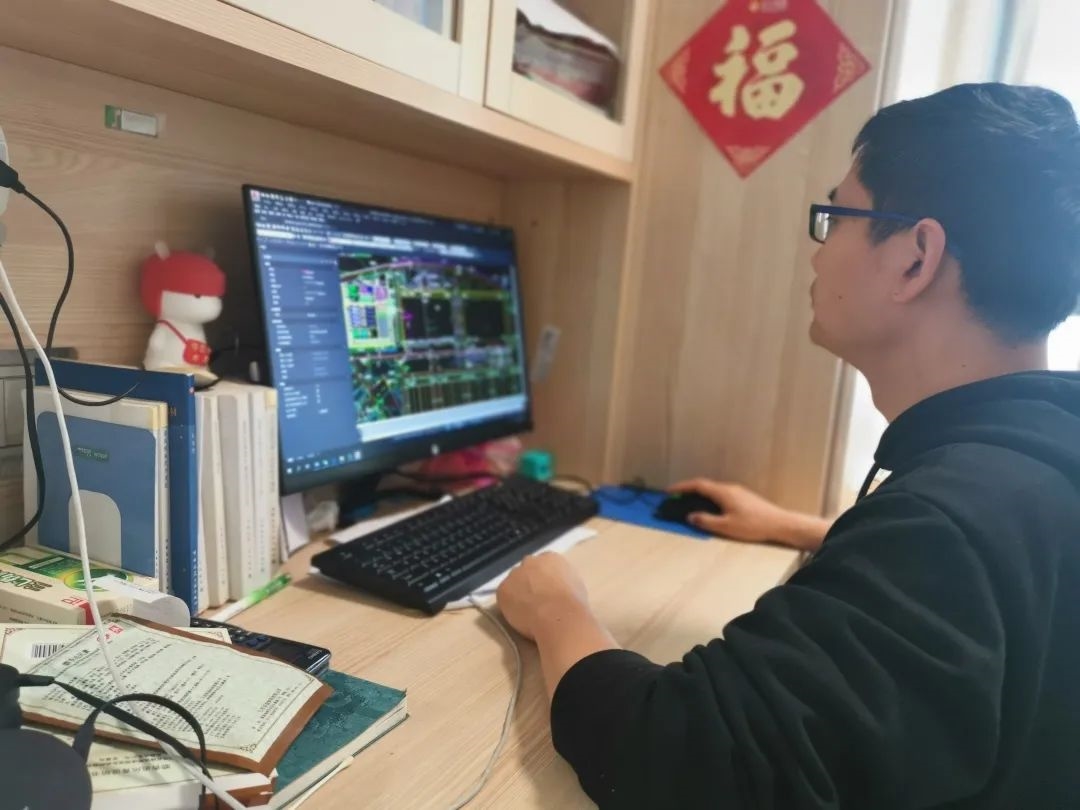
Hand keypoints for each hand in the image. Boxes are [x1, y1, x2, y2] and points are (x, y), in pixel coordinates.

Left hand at [496, 553, 589, 640]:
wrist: (558, 614)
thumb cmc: (573, 603)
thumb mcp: (575, 585)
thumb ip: (563, 581)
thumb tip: (558, 587)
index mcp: (551, 558)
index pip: (544, 565)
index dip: (545, 579)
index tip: (548, 590)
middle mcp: (531, 561)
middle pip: (527, 570)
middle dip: (529, 582)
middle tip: (536, 599)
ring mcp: (515, 574)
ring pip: (514, 583)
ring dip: (518, 592)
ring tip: (527, 610)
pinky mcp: (503, 589)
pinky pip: (505, 596)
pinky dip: (509, 605)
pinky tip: (519, 615)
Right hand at [668, 479, 829, 550]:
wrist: (779, 524)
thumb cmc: (753, 525)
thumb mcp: (726, 527)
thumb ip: (706, 521)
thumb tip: (690, 517)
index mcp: (723, 492)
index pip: (698, 485)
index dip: (682, 487)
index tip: (669, 492)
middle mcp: (729, 488)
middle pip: (705, 486)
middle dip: (689, 491)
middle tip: (677, 499)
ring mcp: (738, 492)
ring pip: (714, 490)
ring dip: (700, 495)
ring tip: (691, 504)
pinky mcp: (744, 498)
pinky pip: (721, 495)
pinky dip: (710, 499)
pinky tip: (711, 509)